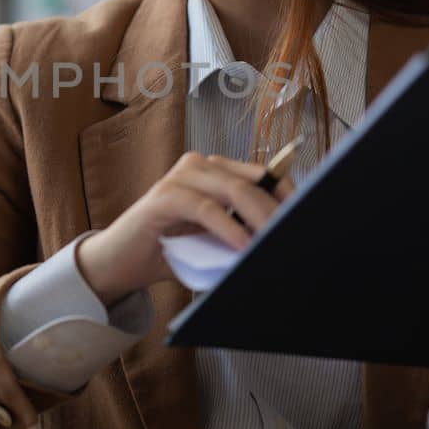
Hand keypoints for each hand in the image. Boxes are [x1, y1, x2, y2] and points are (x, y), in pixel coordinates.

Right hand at [76, 151, 295, 305]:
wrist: (121, 262)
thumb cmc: (170, 250)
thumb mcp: (215, 241)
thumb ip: (242, 234)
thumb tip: (282, 245)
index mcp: (217, 171)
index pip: (265, 176)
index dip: (289, 196)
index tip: (307, 220)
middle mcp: (200, 166)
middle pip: (253, 181)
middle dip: (278, 210)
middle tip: (296, 236)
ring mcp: (180, 177)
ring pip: (233, 190)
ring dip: (258, 219)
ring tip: (274, 243)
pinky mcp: (164, 196)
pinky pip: (204, 208)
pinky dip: (227, 227)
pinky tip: (242, 245)